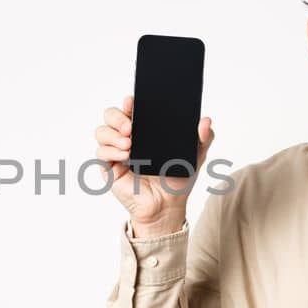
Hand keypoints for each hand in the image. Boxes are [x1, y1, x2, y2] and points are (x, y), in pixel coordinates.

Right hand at [94, 95, 214, 237]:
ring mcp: (115, 152)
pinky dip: (111, 152)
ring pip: (101, 132)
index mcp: (144, 129)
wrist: (168, 206)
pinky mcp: (109, 168)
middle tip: (130, 127)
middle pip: (110, 115)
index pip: (130, 108)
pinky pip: (100, 153)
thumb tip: (206, 121)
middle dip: (117, 116)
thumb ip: (204, 137)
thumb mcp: (195, 156)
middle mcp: (126, 137)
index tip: (132, 101)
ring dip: (112, 134)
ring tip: (129, 144)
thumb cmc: (177, 179)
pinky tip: (125, 156)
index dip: (128, 102)